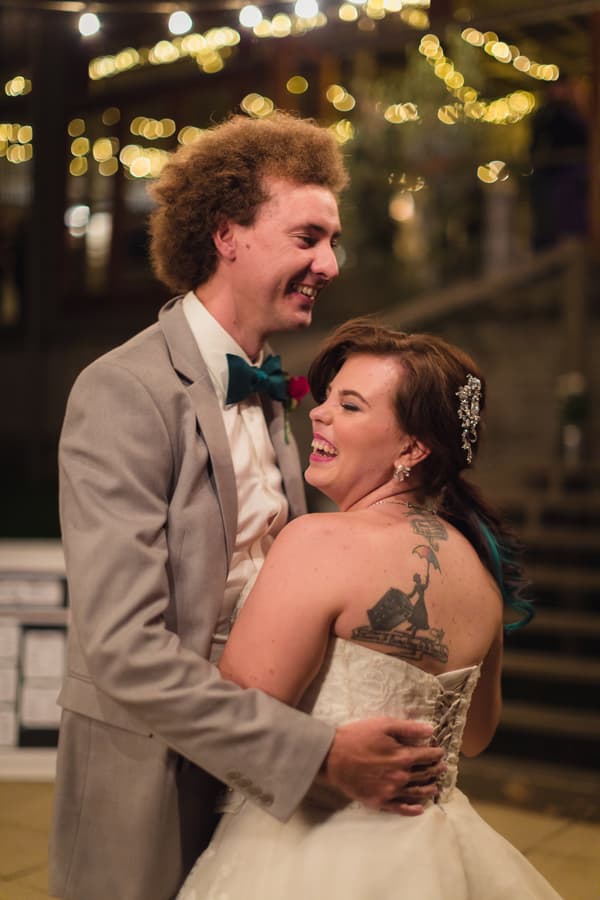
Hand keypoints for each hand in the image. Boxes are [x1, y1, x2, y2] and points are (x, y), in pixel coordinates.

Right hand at [320, 717, 444, 815]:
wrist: (332, 757)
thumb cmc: (357, 737)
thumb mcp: (383, 725)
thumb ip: (408, 728)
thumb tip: (431, 731)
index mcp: (403, 757)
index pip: (426, 756)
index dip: (436, 754)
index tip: (440, 752)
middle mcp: (400, 777)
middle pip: (424, 775)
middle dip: (435, 770)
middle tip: (441, 768)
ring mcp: (390, 791)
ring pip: (416, 792)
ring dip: (428, 789)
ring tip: (435, 786)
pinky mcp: (379, 801)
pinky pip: (400, 808)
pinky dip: (412, 810)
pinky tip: (419, 809)